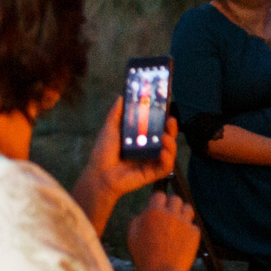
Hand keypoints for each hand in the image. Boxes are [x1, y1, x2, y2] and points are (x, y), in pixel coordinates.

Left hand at [74, 96, 175, 215]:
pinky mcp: (152, 174)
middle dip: (171, 129)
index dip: (163, 118)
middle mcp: (148, 148)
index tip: (166, 108)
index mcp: (139, 137)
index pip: (156, 126)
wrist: (99, 174)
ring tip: (166, 138)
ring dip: (172, 144)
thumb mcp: (110, 129)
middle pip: (166, 137)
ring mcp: (151, 161)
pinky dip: (167, 159)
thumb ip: (116, 114)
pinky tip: (163, 153)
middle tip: (170, 121)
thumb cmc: (103, 152)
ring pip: (169, 152)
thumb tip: (121, 97)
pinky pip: (165, 167)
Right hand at [124, 192, 201, 270]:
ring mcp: (184, 223)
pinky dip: (189, 230)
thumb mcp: (132, 236)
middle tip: (169, 215)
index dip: (159, 201)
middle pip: (175, 199)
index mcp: (154, 212)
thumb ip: (137, 220)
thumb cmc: (144, 256)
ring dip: (183, 213)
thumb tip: (144, 213)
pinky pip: (194, 225)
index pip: (159, 195)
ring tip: (179, 223)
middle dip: (172, 205)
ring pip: (188, 208)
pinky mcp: (195, 233)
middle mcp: (171, 214)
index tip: (159, 206)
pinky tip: (183, 239)